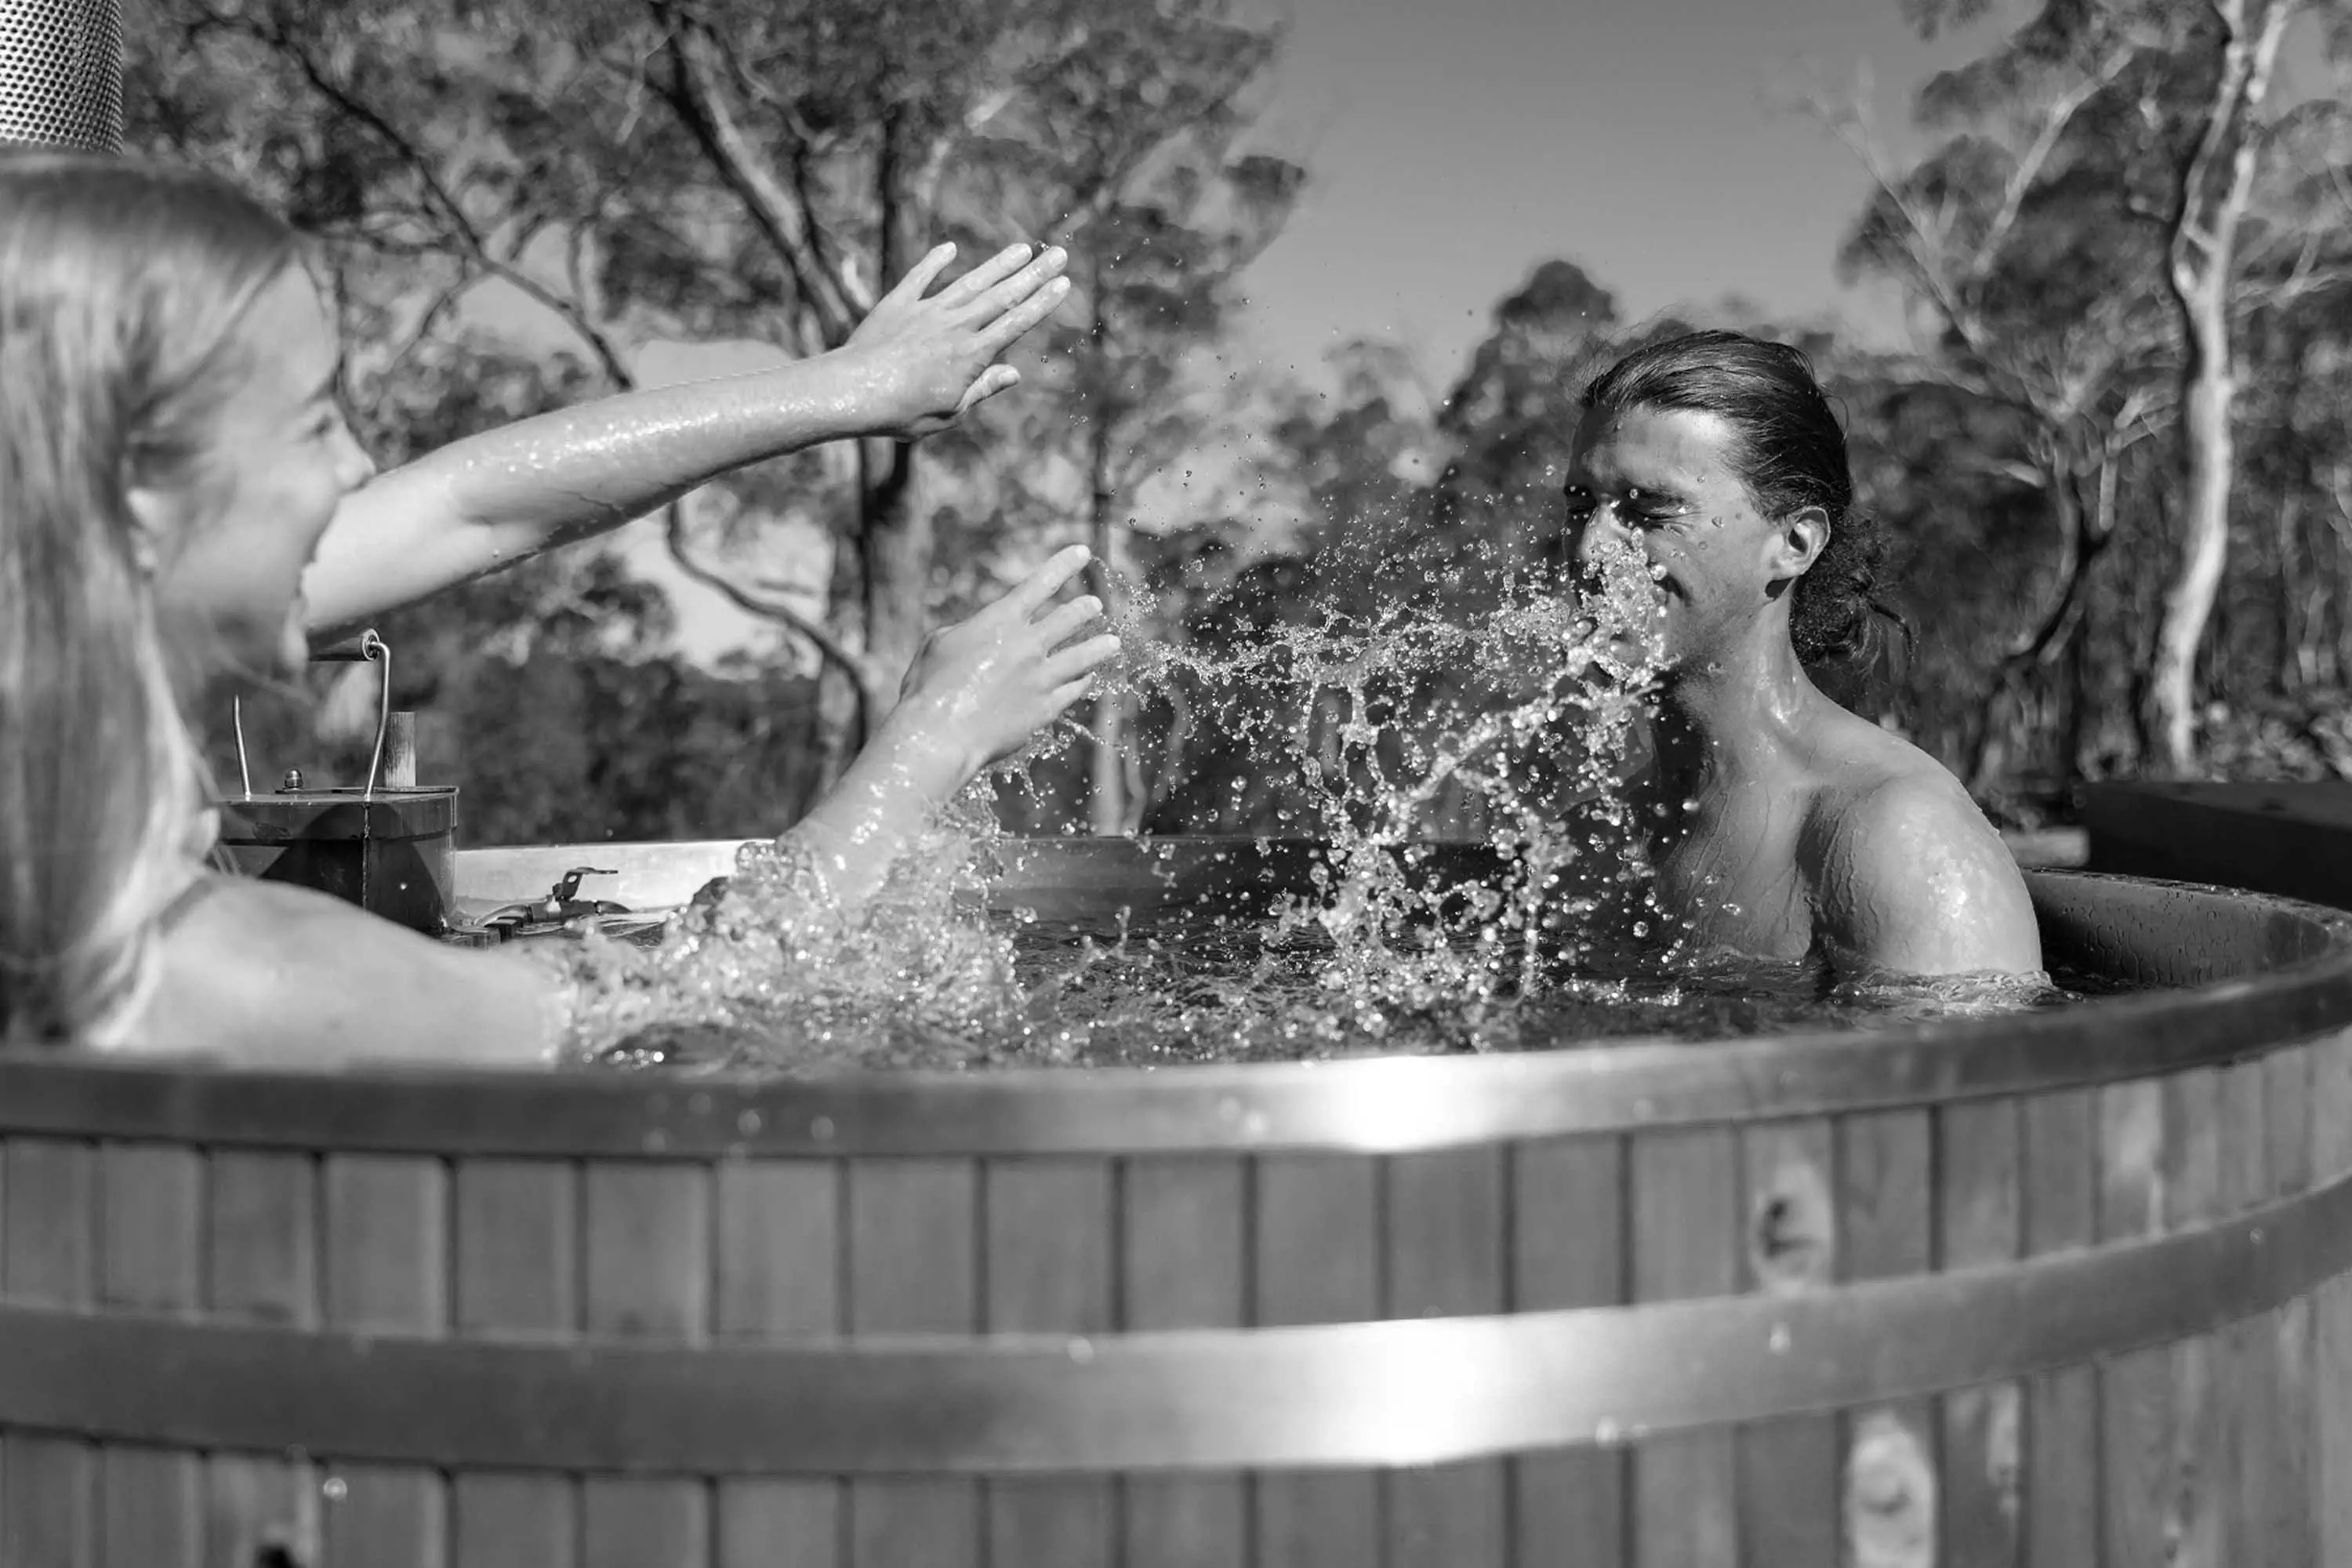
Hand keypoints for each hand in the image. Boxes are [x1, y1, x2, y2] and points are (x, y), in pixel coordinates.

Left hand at [840, 242, 1072, 439]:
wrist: (853, 391)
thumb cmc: (902, 413)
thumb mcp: (951, 412)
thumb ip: (983, 389)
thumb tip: (1015, 373)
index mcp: (972, 355)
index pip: (1017, 323)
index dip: (1042, 303)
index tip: (1064, 284)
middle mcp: (955, 326)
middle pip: (1002, 296)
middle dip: (1034, 275)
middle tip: (1059, 253)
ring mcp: (926, 311)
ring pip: (970, 282)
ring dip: (998, 264)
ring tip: (1022, 248)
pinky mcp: (897, 304)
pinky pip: (920, 277)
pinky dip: (935, 261)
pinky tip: (950, 249)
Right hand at [887, 544, 1120, 776]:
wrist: (940, 734)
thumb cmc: (928, 687)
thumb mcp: (940, 643)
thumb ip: (971, 632)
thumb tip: (984, 636)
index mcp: (1000, 621)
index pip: (1040, 583)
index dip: (1064, 565)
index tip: (1082, 553)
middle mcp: (1027, 645)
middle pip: (1069, 619)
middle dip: (1085, 609)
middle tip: (1095, 605)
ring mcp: (1040, 678)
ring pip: (1083, 656)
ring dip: (1100, 647)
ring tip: (1113, 643)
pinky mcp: (1045, 709)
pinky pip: (1073, 691)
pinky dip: (1082, 682)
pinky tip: (1088, 679)